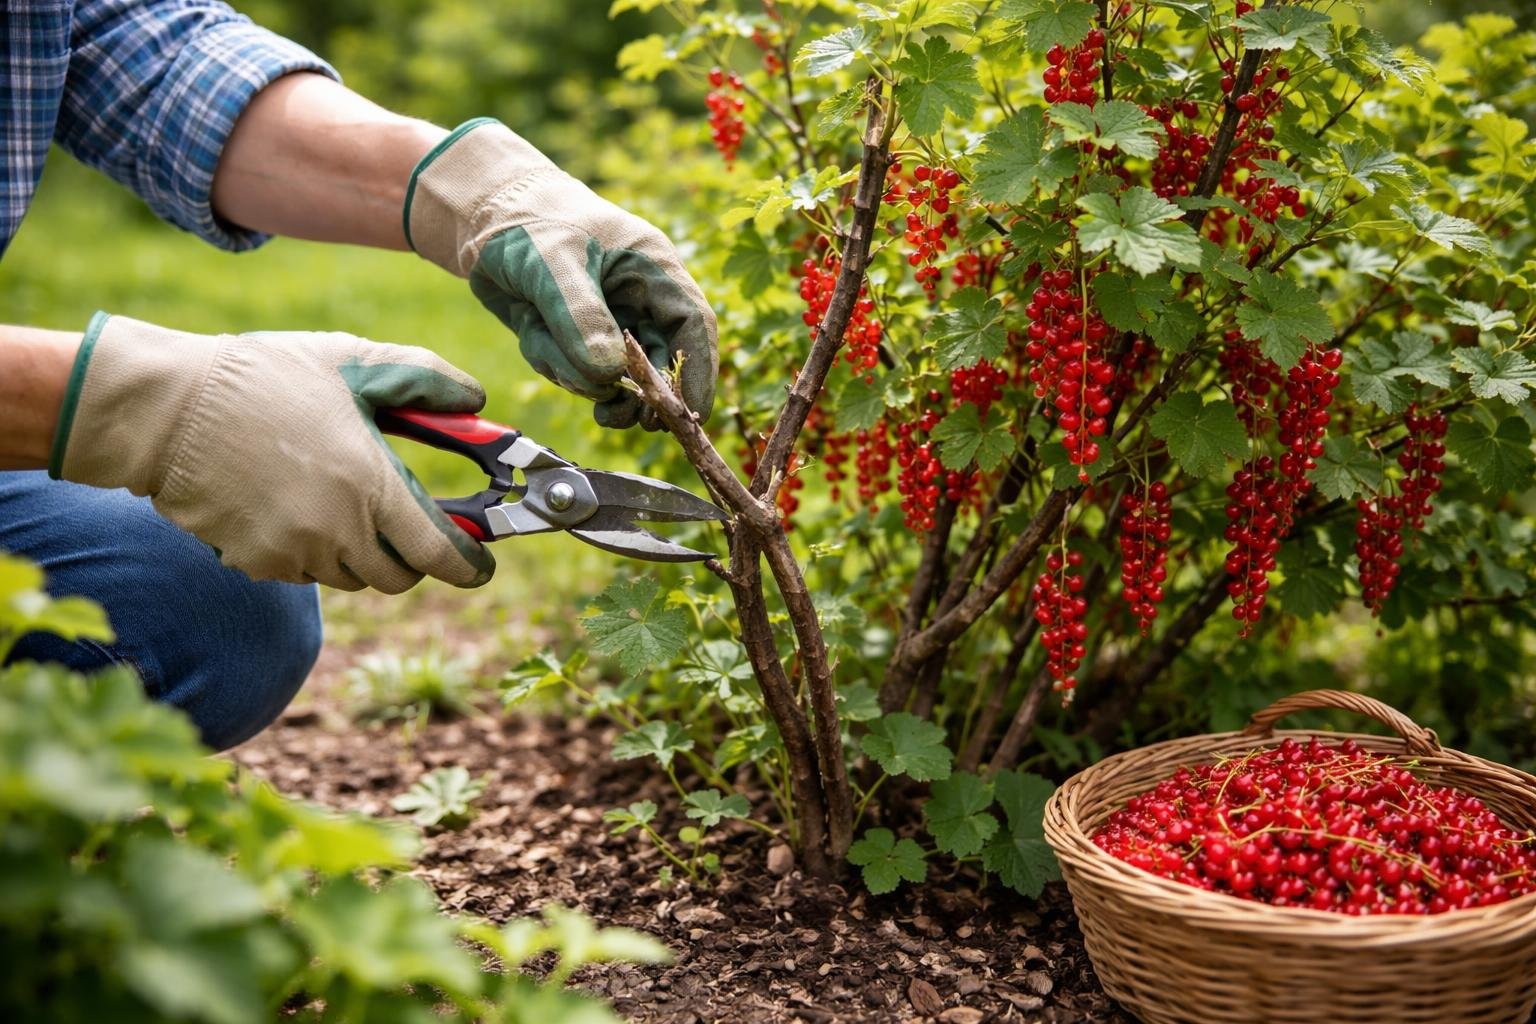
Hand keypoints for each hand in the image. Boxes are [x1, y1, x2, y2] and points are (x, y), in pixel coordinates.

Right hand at [51, 314, 494, 592]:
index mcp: (369, 485)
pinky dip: (313, 550)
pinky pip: (303, 571)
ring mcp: (292, 552)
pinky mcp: (255, 563)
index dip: (468, 566)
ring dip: (360, 553)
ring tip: (339, 498)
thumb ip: (424, 380)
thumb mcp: (353, 362)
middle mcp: (336, 530)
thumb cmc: (265, 378)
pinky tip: (292, 504)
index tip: (479, 565)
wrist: (168, 409)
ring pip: (350, 576)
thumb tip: (476, 402)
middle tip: (409, 524)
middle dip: (412, 557)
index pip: (438, 553)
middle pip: (397, 577)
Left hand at [405, 119, 717, 428]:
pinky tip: (532, 330)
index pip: (693, 326)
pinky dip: (553, 362)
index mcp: (653, 270)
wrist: (481, 219)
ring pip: (615, 378)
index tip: (690, 415)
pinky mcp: (579, 340)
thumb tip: (610, 375)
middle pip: (661, 364)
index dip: (697, 372)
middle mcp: (639, 301)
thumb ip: (581, 317)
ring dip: (580, 376)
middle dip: (636, 394)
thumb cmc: (528, 223)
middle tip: (612, 414)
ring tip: (546, 345)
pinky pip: (577, 374)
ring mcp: (609, 324)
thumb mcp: (554, 263)